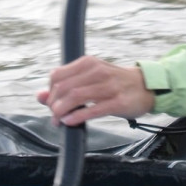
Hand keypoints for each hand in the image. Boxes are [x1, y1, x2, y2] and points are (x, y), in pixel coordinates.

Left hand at [37, 55, 155, 126]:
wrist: (146, 87)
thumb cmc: (115, 83)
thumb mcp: (90, 79)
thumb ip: (66, 86)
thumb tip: (40, 96)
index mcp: (89, 63)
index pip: (57, 75)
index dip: (50, 92)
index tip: (52, 103)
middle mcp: (98, 72)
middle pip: (63, 87)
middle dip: (53, 104)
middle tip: (54, 116)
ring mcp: (109, 86)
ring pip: (75, 97)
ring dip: (61, 112)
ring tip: (59, 121)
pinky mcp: (118, 102)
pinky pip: (92, 110)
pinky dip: (76, 116)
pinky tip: (70, 122)